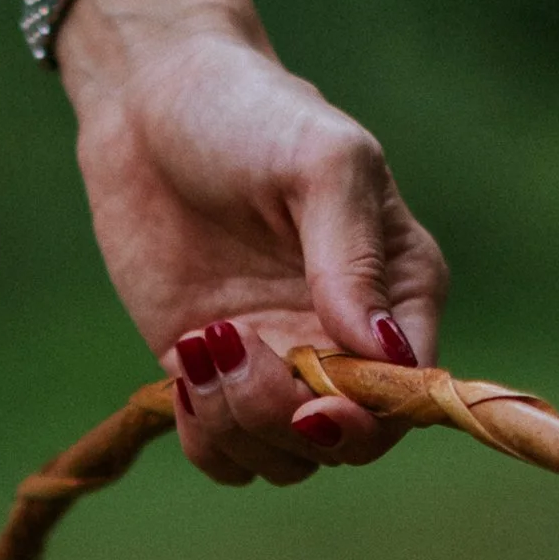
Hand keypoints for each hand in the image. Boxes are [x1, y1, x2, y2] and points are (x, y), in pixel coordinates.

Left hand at [56, 0, 445, 484]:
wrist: (149, 101)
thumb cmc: (252, 112)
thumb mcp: (322, 162)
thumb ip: (354, 255)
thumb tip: (384, 352)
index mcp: (400, 293)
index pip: (409, 394)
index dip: (367, 415)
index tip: (317, 398)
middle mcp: (347, 342)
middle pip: (347, 442)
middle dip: (290, 420)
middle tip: (239, 349)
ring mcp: (280, 363)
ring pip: (283, 458)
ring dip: (238, 425)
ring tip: (203, 346)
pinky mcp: (215, 375)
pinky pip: (224, 453)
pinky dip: (204, 436)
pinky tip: (185, 370)